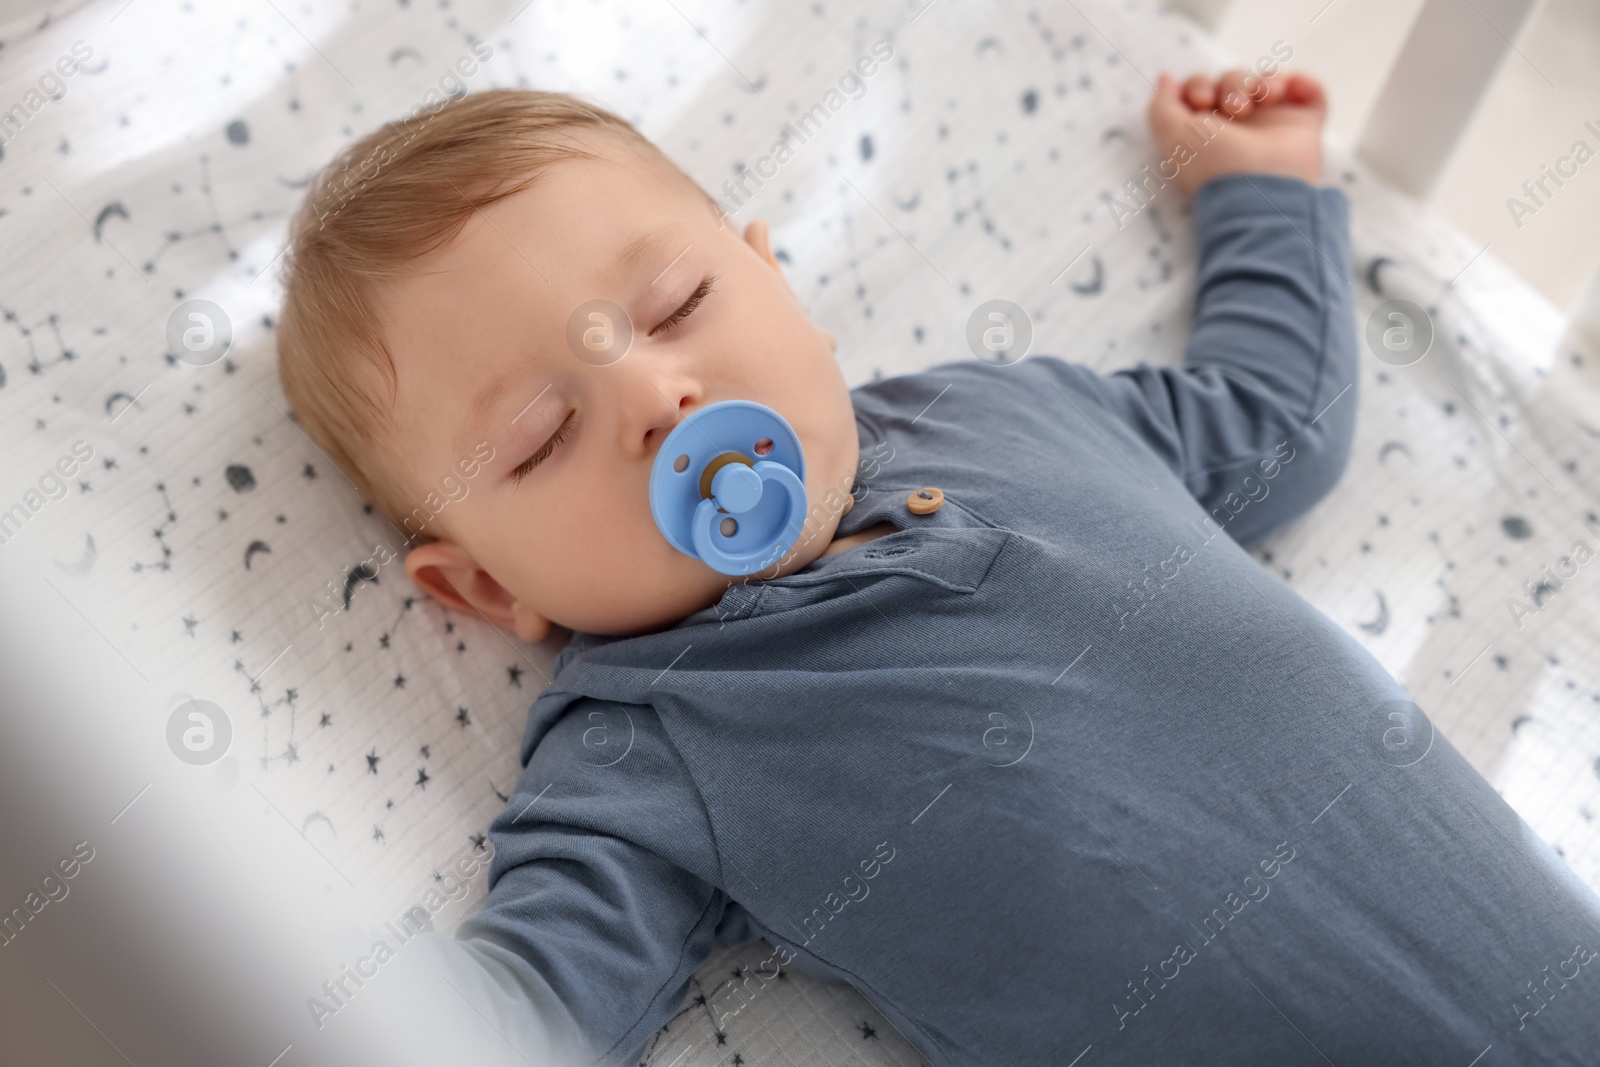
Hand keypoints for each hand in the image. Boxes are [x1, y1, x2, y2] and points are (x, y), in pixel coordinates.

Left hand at [1146, 69, 1326, 196]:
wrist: (1261, 190)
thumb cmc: (1214, 164)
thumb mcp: (1172, 134)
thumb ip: (1161, 104)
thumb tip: (1166, 77)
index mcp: (1206, 131)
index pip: (1201, 89)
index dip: (1199, 84)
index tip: (1201, 100)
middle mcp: (1238, 128)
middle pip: (1234, 80)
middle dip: (1232, 85)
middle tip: (1235, 109)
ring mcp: (1273, 126)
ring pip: (1267, 81)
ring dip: (1263, 82)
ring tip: (1263, 101)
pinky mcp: (1304, 125)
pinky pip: (1308, 90)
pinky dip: (1302, 83)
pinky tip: (1288, 92)